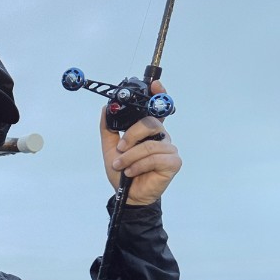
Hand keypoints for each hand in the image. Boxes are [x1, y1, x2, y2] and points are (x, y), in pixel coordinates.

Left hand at [99, 80, 181, 204]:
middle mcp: (161, 137)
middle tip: (121, 149)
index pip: (157, 109)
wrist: (127, 195)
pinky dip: (139, 166)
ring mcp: (169, 149)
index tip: (154, 85)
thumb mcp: (110, 149)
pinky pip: (155, 158)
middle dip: (131, 136)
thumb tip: (105, 109)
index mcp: (149, 131)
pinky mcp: (173, 163)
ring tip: (121, 166)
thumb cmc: (123, 173)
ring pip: (150, 144)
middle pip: (151, 123)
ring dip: (131, 156)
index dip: (159, 95)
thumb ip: (108, 129)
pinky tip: (131, 172)